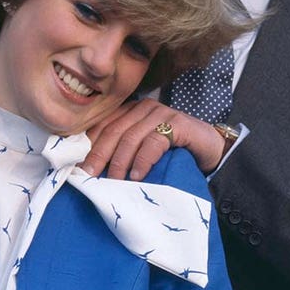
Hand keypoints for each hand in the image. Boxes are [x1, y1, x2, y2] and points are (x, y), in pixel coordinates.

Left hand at [83, 99, 226, 178]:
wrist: (212, 149)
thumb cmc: (174, 153)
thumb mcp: (143, 151)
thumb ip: (123, 153)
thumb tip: (93, 170)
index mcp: (131, 111)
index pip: (103, 125)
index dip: (89, 145)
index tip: (78, 167)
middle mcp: (144, 108)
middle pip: (113, 131)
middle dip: (99, 155)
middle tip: (89, 176)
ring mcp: (161, 113)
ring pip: (131, 137)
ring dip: (119, 162)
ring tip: (113, 181)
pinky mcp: (178, 123)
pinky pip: (153, 142)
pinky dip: (142, 161)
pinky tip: (137, 176)